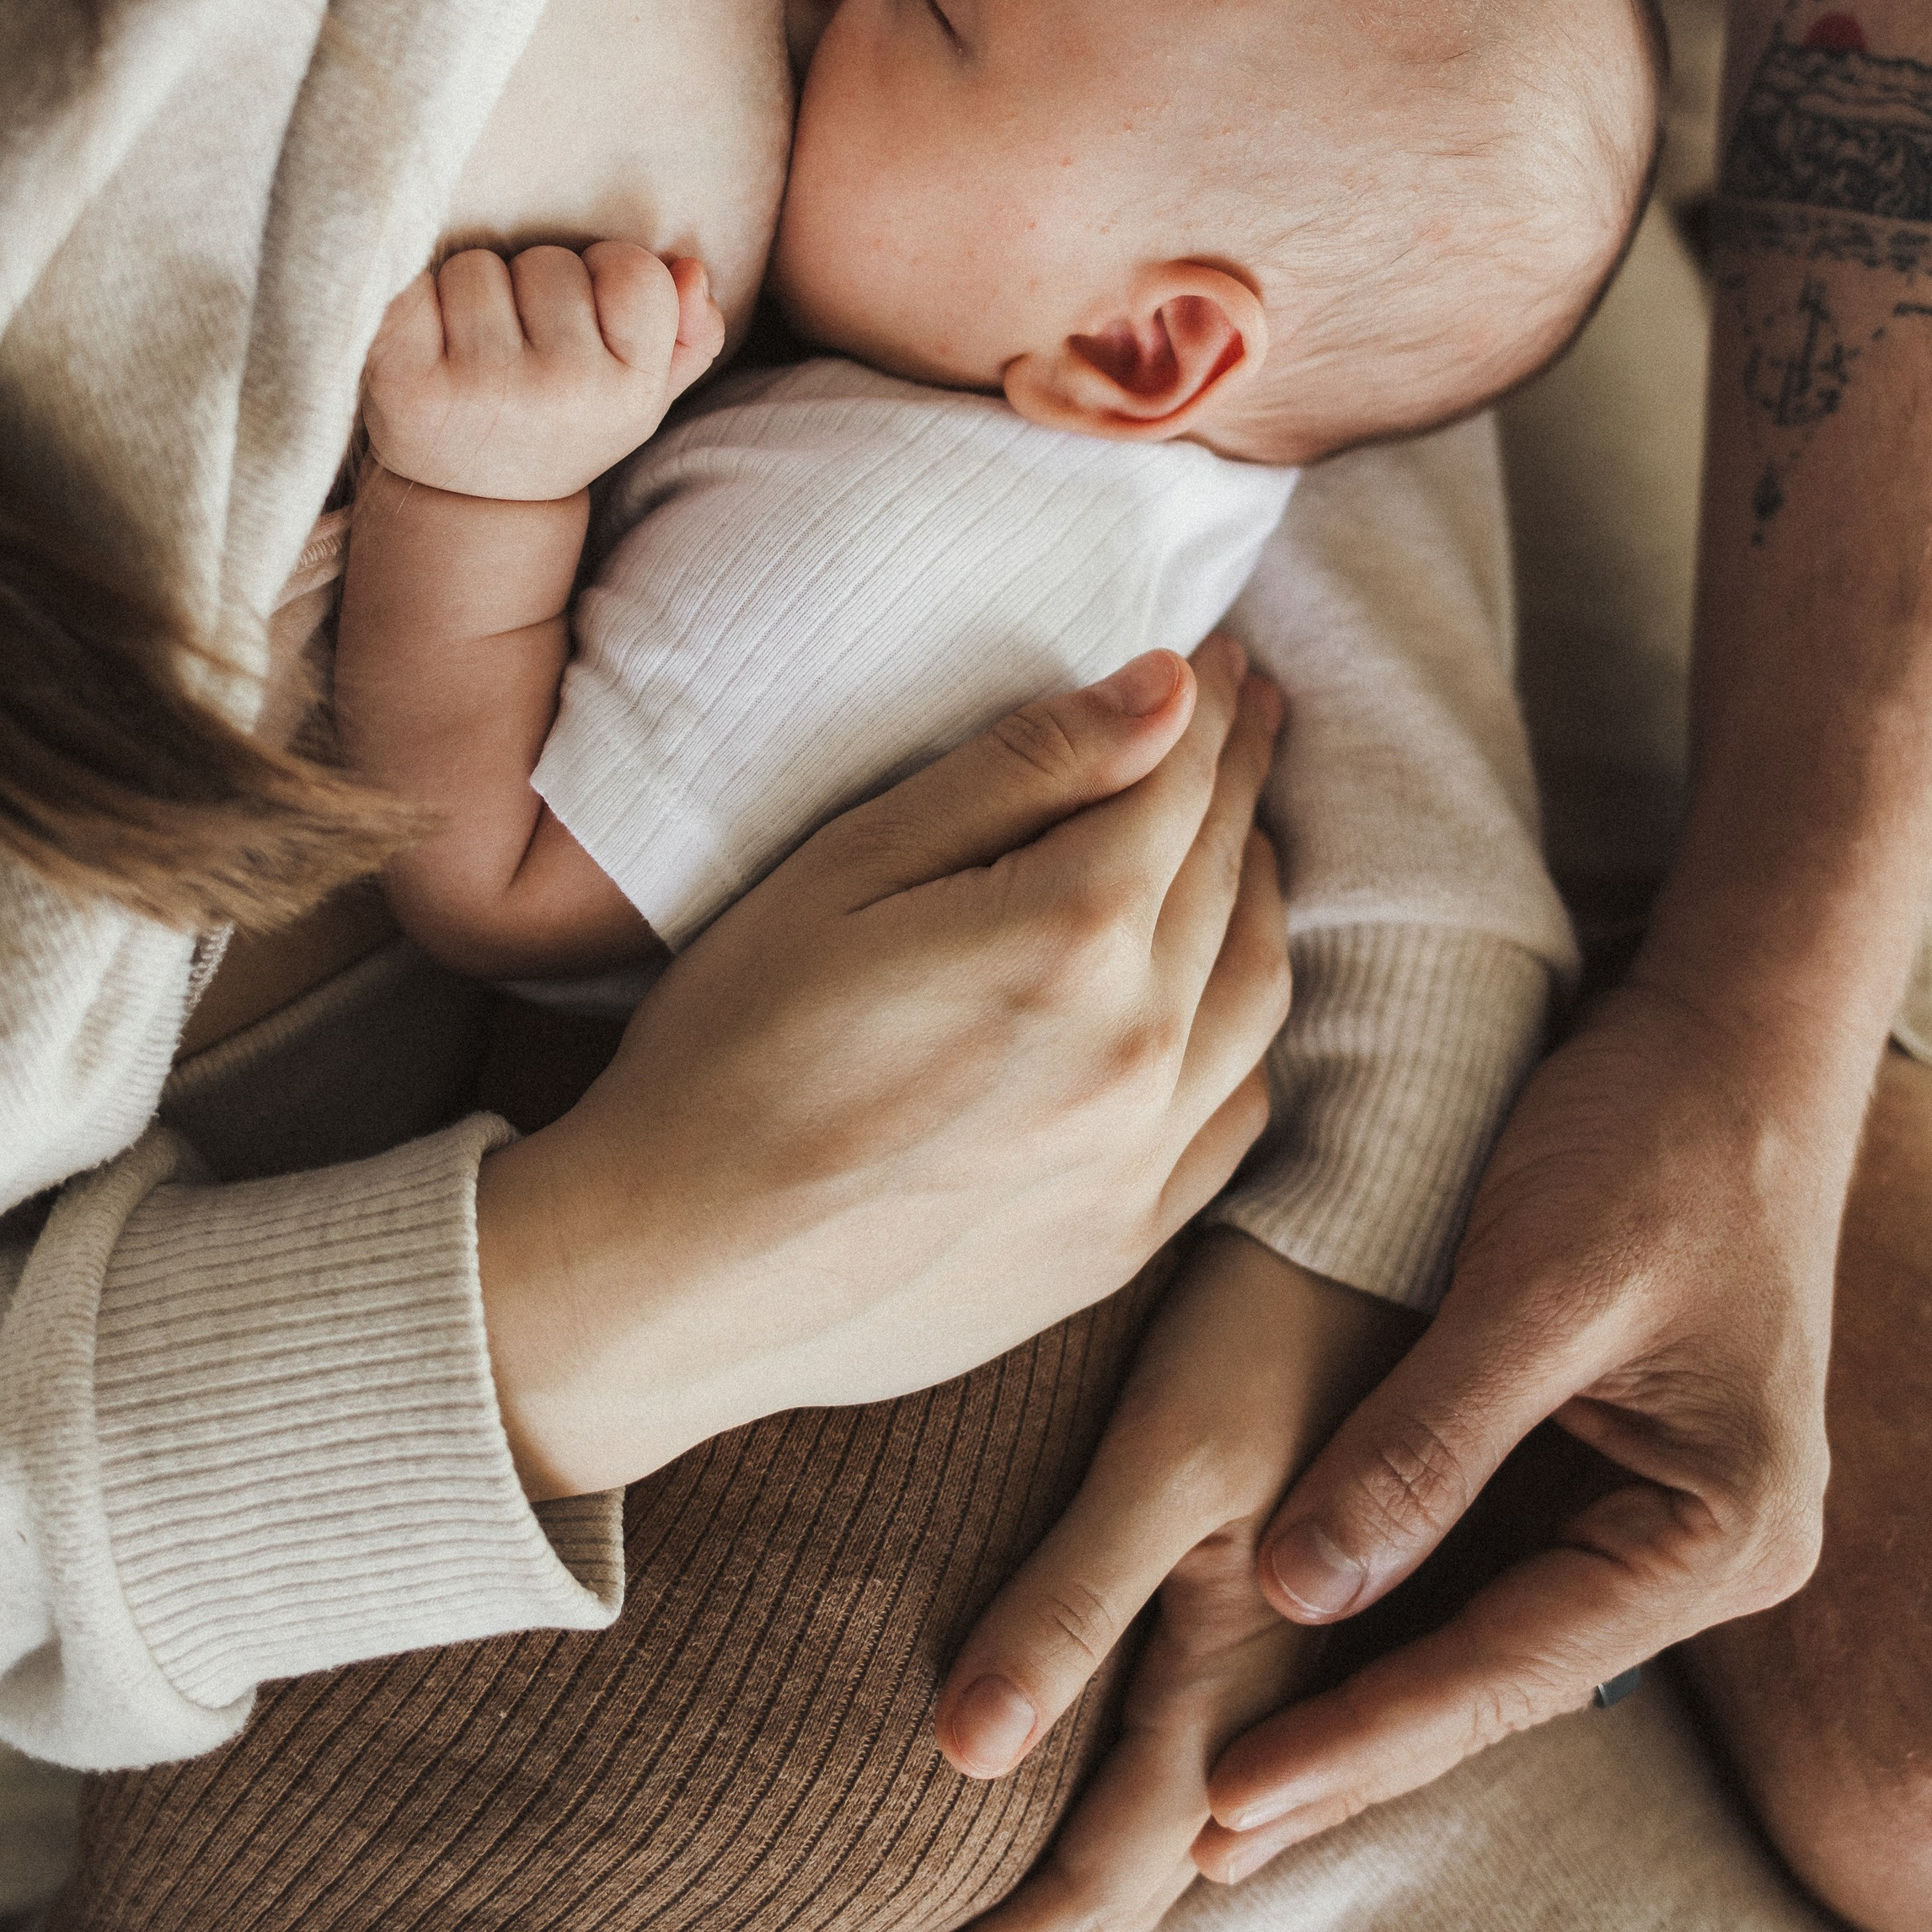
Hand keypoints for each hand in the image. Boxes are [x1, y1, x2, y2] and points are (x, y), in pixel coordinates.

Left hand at [363, 242, 720, 499]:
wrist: (473, 505)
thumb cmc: (560, 421)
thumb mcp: (641, 393)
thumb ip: (689, 334)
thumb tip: (690, 270)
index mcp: (630, 393)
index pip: (634, 271)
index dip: (605, 278)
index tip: (585, 320)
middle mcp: (561, 393)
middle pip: (549, 262)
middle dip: (532, 287)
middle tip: (522, 346)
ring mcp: (481, 390)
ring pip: (478, 267)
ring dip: (472, 292)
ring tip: (473, 348)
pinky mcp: (406, 384)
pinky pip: (414, 285)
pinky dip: (416, 302)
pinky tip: (427, 347)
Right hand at [479, 637, 1292, 1495]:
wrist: (672, 1275)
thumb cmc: (729, 1050)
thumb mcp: (849, 866)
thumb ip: (1021, 770)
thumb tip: (1165, 690)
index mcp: (1072, 935)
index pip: (1179, 779)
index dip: (1206, 703)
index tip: (1218, 656)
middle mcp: (1140, 1049)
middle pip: (1229, 870)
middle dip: (1241, 775)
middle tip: (1247, 712)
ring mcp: (1142, 1157)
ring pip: (1258, 988)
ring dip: (1259, 892)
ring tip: (1238, 834)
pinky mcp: (1125, 1239)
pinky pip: (1238, 1107)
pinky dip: (1243, 1026)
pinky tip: (1212, 992)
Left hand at [848, 1233, 1404, 1931]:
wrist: (1398, 1220)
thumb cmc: (1276, 1319)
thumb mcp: (1160, 1454)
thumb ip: (1070, 1605)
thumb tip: (962, 1757)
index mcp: (1252, 1684)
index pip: (1110, 1883)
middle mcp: (1295, 1696)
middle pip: (1149, 1882)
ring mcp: (1315, 1654)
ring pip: (1188, 1830)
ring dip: (1077, 1885)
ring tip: (970, 1915)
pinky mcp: (1317, 1598)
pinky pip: (1223, 1757)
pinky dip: (1133, 1812)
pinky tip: (1089, 1793)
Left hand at [1191, 973, 1848, 1871]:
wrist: (1731, 1035)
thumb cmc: (1654, 1136)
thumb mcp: (1537, 1283)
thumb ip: (1426, 1440)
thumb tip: (1302, 1592)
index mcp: (1722, 1531)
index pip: (1508, 1668)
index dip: (1360, 1736)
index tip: (1228, 1797)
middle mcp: (1702, 1553)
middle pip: (1496, 1681)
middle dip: (1354, 1756)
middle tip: (1202, 1842)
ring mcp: (1654, 1517)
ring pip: (1481, 1637)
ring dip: (1362, 1701)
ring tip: (1229, 1795)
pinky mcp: (1601, 1467)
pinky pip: (1481, 1566)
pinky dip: (1388, 1611)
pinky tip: (1298, 1662)